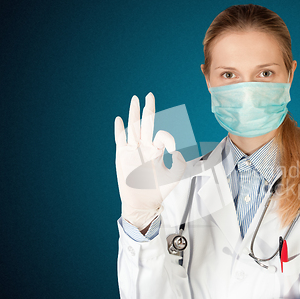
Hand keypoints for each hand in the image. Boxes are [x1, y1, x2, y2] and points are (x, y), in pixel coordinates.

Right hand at [114, 93, 185, 229]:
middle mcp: (145, 147)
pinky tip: (119, 120)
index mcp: (157, 150)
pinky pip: (120, 140)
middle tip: (150, 95)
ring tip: (134, 100)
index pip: (162, 135)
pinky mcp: (122, 156)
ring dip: (134, 114)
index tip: (172, 149)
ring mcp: (133, 150)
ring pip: (133, 128)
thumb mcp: (175, 178)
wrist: (144, 203)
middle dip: (149, 109)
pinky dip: (120, 130)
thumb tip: (176, 151)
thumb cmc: (159, 190)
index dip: (168, 138)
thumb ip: (180, 165)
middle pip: (146, 124)